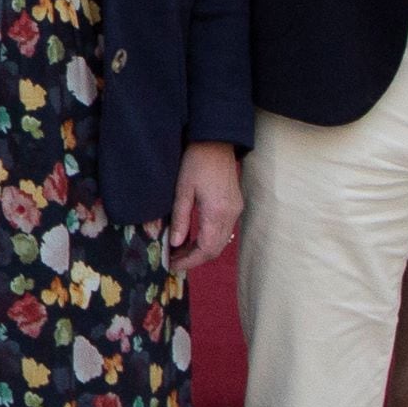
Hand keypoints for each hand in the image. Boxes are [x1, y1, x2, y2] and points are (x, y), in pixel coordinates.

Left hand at [169, 142, 242, 272]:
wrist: (216, 141)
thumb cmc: (196, 162)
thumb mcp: (182, 190)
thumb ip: (180, 218)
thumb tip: (175, 244)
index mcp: (217, 212)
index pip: (206, 249)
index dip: (189, 261)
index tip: (171, 265)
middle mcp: (231, 215)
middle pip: (215, 249)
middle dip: (194, 259)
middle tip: (172, 260)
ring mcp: (236, 210)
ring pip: (221, 242)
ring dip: (201, 250)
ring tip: (179, 251)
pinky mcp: (235, 205)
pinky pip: (224, 231)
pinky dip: (209, 239)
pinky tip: (192, 237)